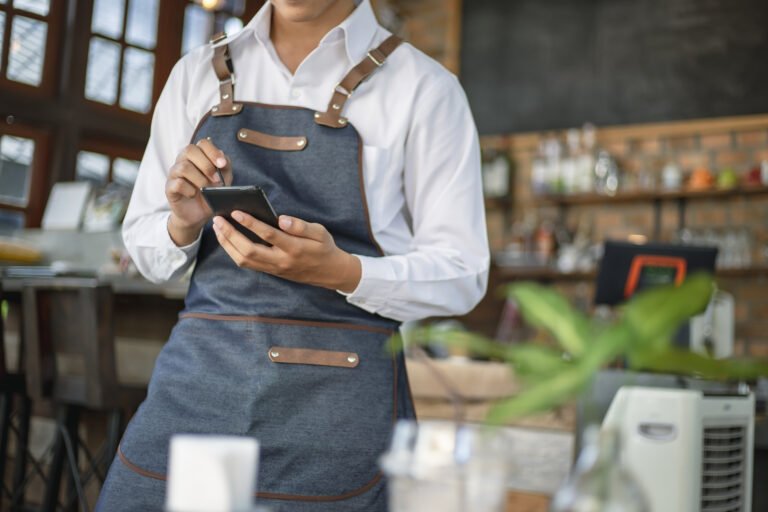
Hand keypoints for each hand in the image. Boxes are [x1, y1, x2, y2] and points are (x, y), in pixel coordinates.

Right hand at [166, 138, 232, 245]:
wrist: (199, 214)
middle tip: (217, 179)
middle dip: (207, 165)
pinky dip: (189, 190)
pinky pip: (177, 183)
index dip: (213, 152)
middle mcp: (183, 160)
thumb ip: (225, 167)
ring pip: (183, 167)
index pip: (202, 143)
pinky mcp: (169, 187)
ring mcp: (174, 173)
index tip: (223, 164)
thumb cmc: (211, 193)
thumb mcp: (224, 179)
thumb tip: (223, 158)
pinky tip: (194, 195)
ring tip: (207, 189)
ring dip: (199, 179)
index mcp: (197, 155)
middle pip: (190, 150)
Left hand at [211, 212, 361, 292]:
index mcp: (295, 248)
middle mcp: (281, 261)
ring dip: (227, 244)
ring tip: (218, 228)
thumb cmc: (324, 248)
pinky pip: (247, 264)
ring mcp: (274, 269)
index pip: (268, 235)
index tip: (236, 212)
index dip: (250, 223)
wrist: (329, 273)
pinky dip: (233, 251)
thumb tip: (281, 219)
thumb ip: (301, 226)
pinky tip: (227, 239)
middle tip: (218, 219)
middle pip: (249, 251)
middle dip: (230, 235)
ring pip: (244, 260)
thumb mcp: (320, 232)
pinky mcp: (270, 271)